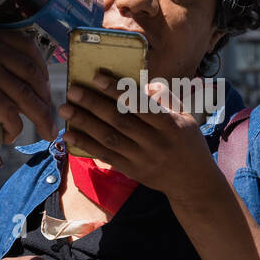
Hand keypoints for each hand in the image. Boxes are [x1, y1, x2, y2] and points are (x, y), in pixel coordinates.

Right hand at [0, 22, 54, 146]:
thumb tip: (39, 74)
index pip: (27, 47)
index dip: (42, 70)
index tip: (45, 88)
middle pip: (30, 72)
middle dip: (45, 97)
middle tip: (49, 115)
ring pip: (25, 96)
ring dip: (40, 117)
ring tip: (44, 131)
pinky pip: (12, 114)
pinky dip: (15, 129)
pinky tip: (9, 135)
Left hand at [58, 74, 216, 198]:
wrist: (193, 183)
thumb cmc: (188, 143)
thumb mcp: (186, 117)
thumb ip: (167, 98)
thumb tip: (146, 84)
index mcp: (170, 125)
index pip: (140, 104)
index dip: (118, 90)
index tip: (97, 77)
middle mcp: (155, 142)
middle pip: (120, 121)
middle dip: (93, 104)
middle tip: (73, 90)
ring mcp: (142, 159)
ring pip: (109, 138)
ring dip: (84, 123)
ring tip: (66, 109)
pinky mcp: (132, 171)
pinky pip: (105, 156)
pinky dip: (86, 145)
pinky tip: (69, 134)